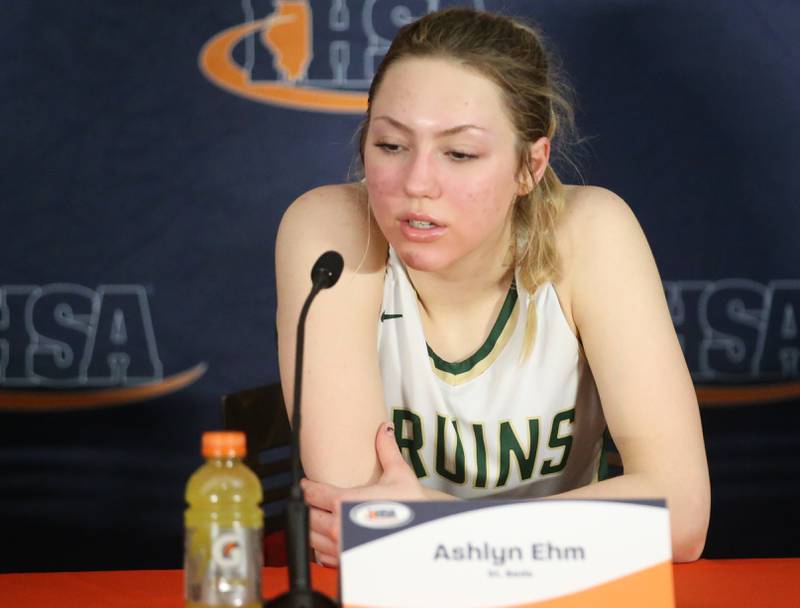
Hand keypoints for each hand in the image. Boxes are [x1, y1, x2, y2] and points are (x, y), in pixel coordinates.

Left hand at [301, 422, 425, 566]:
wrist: (423, 539)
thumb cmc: (412, 509)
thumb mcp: (399, 474)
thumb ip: (386, 450)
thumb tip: (384, 430)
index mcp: (344, 503)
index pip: (311, 494)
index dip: (307, 487)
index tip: (306, 484)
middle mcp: (337, 527)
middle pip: (307, 516)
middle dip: (308, 507)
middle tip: (311, 500)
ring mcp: (340, 548)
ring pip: (310, 538)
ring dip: (312, 528)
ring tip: (318, 519)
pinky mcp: (345, 563)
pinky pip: (322, 556)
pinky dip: (322, 548)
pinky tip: (331, 539)